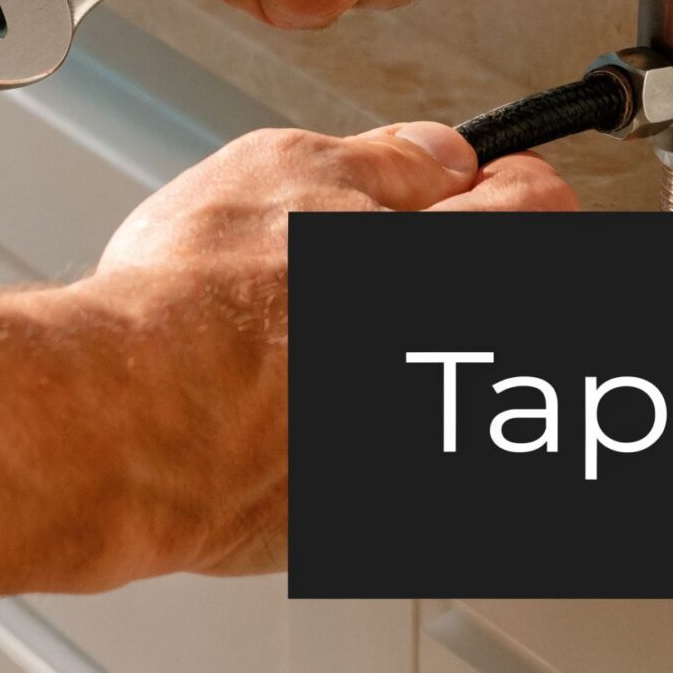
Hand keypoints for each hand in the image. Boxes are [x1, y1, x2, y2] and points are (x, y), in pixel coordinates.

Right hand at [0, 123, 572, 604]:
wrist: (133, 426)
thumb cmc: (194, 305)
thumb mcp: (285, 168)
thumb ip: (386, 160)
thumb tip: (436, 157)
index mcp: (462, 262)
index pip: (540, 206)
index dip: (505, 187)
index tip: (473, 190)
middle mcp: (464, 357)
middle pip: (506, 298)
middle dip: (453, 270)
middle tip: (379, 262)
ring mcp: (431, 443)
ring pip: (447, 383)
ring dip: (409, 356)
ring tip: (308, 344)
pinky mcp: (384, 516)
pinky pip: (396, 461)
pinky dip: (348, 429)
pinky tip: (291, 413)